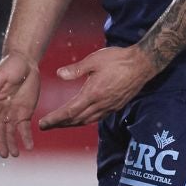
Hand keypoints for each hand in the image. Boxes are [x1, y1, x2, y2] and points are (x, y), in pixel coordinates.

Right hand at [0, 53, 40, 157]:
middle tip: (5, 155)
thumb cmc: (9, 66)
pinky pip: (24, 128)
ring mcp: (12, 113)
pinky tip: (28, 147)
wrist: (25, 61)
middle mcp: (0, 111)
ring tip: (14, 155)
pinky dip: (26, 137)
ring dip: (11, 143)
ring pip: (10, 132)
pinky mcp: (25, 113)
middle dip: (1, 143)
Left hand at [39, 46, 157, 129]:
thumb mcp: (94, 60)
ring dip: (71, 124)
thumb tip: (59, 74)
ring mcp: (109, 107)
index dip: (54, 119)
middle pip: (76, 120)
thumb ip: (76, 69)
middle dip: (59, 124)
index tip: (42, 124)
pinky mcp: (115, 106)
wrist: (142, 64)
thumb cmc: (118, 59)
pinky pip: (96, 118)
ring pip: (86, 121)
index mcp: (93, 93)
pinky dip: (84, 120)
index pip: (69, 111)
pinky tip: (80, 118)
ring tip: (59, 123)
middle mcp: (101, 104)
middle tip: (45, 126)